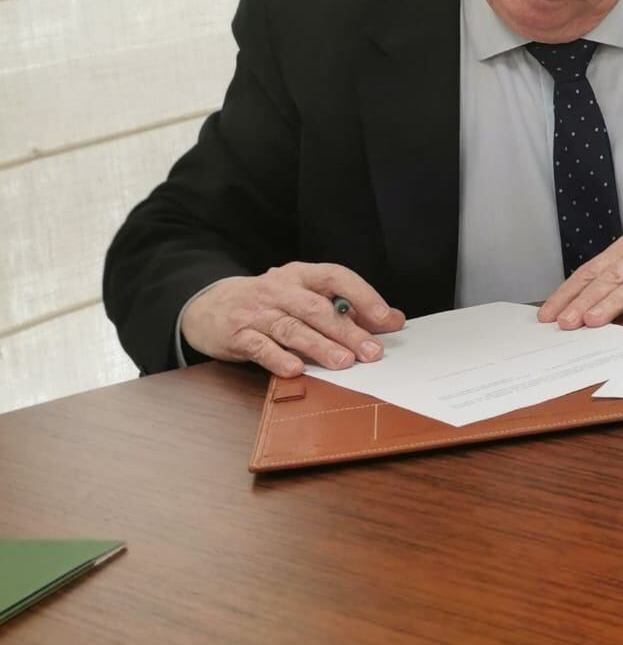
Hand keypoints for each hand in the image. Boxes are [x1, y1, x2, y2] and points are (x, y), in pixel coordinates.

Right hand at [179, 263, 403, 377]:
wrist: (207, 305)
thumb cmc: (268, 302)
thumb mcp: (305, 294)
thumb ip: (346, 306)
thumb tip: (393, 320)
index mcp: (301, 275)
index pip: (337, 278)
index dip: (364, 296)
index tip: (387, 319)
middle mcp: (279, 289)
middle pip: (317, 309)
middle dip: (347, 331)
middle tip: (371, 352)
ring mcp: (256, 312)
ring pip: (292, 328)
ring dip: (320, 346)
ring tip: (343, 363)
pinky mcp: (236, 335)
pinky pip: (259, 347)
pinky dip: (278, 358)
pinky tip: (295, 369)